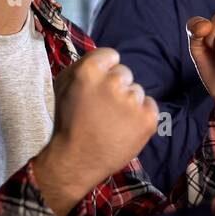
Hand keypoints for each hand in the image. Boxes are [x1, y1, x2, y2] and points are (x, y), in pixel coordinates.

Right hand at [34, 48, 158, 215]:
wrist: (77, 160)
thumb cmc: (68, 122)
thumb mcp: (63, 86)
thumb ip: (83, 66)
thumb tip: (104, 59)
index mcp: (90, 71)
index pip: (111, 55)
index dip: (105, 69)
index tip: (100, 85)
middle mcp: (114, 82)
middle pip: (125, 73)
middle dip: (116, 86)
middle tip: (104, 108)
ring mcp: (132, 101)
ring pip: (137, 91)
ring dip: (128, 103)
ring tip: (113, 122)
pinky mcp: (148, 118)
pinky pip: (150, 106)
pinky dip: (141, 116)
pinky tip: (126, 128)